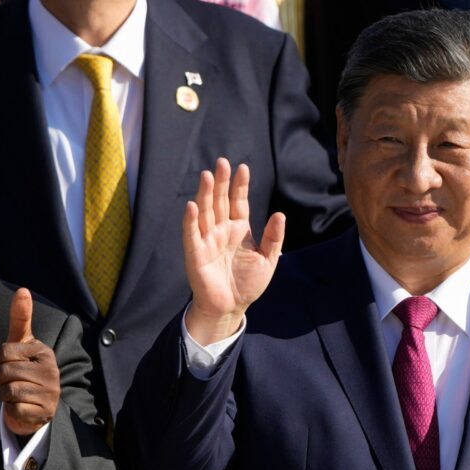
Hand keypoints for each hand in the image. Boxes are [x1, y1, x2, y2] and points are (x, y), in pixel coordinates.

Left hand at [0, 289, 57, 437]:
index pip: (5, 351)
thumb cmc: (25, 367)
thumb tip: (22, 289)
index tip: (5, 364)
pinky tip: (21, 405)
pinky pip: (14, 407)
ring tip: (16, 392)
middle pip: (5, 371)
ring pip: (8, 390)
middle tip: (11, 380)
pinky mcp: (44, 411)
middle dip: (0, 378)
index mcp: (44, 351)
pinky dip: (11, 408)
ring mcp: (50, 392)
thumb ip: (20, 318)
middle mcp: (51, 371)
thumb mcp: (21, 342)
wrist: (36, 404)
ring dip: (4, 393)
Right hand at [179, 159, 285, 345]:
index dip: (240, 186)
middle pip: (220, 201)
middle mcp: (221, 230)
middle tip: (221, 162)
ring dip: (205, 194)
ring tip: (207, 176)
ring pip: (205, 212)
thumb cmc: (248, 284)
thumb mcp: (268, 260)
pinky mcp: (195, 253)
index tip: (243, 168)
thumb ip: (273, 237)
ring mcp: (207, 240)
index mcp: (239, 230)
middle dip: (221, 182)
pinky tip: (192, 205)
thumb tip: (279, 214)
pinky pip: (192, 234)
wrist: (231, 307)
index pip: (238, 202)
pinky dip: (190, 220)